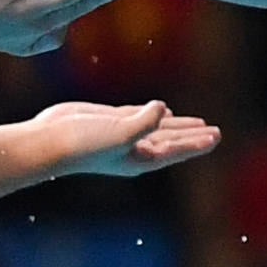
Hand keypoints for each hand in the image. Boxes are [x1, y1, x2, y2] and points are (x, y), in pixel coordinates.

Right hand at [18, 99, 220, 178]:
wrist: (51, 141)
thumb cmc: (85, 143)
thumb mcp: (121, 132)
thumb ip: (146, 121)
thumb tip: (163, 108)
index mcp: (141, 158)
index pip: (177, 150)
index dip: (197, 143)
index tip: (216, 136)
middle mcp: (135, 149)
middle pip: (172, 141)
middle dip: (193, 136)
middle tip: (215, 131)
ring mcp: (123, 135)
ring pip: (159, 129)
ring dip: (178, 126)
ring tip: (197, 123)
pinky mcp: (111, 121)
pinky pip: (140, 117)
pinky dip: (155, 115)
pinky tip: (164, 110)